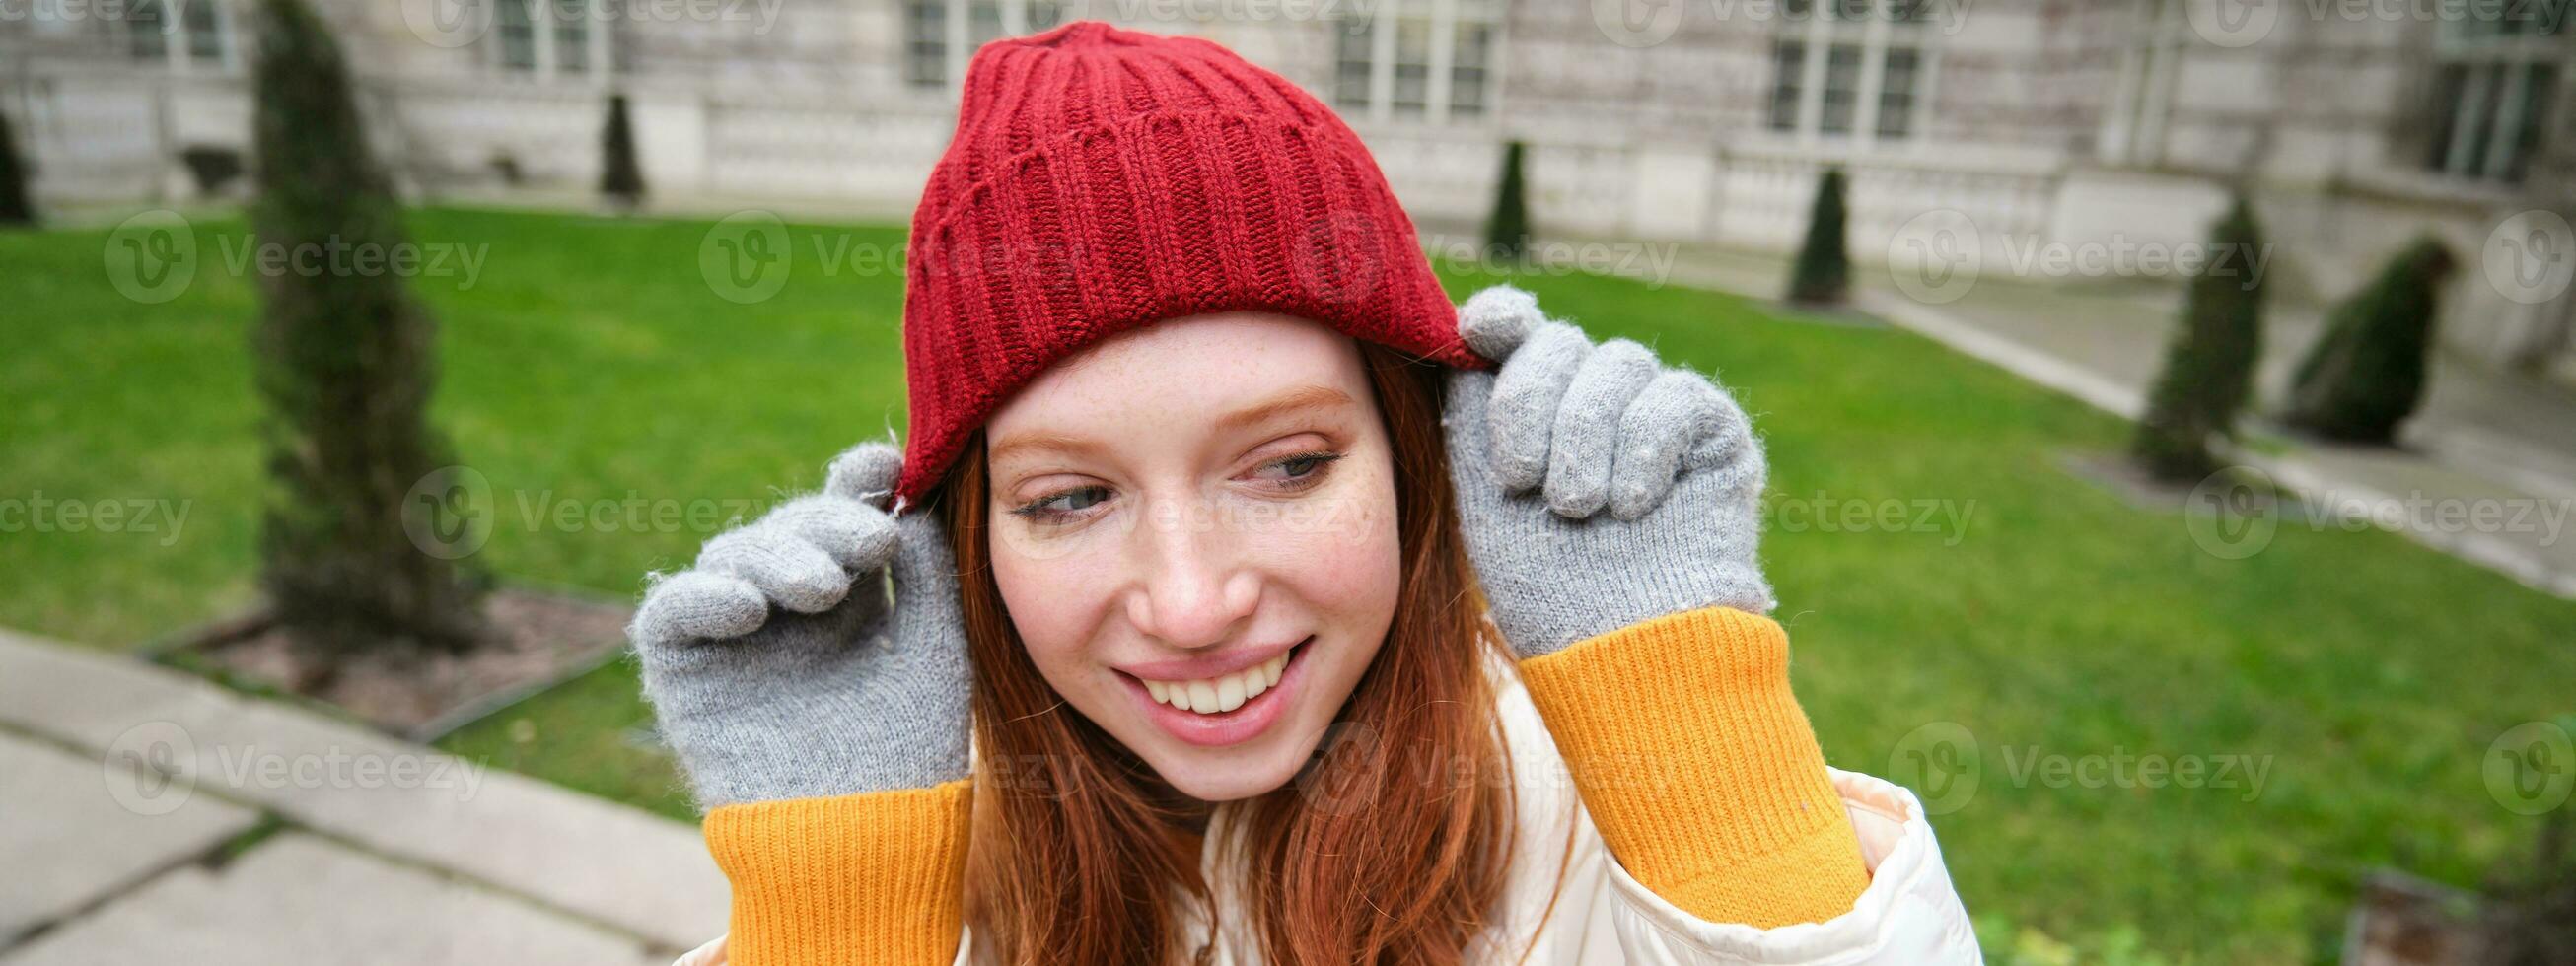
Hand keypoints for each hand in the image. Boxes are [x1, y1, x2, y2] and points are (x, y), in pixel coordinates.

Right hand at [629, 442, 970, 807]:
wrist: (863, 842)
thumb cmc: (910, 756)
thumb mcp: (936, 651)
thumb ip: (928, 573)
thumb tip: (911, 498)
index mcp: (851, 598)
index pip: (844, 519)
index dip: (859, 481)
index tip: (887, 463)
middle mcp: (788, 608)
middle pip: (791, 526)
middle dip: (829, 521)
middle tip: (870, 541)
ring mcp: (734, 635)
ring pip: (735, 554)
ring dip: (779, 557)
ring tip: (825, 589)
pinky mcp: (683, 670)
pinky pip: (672, 611)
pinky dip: (705, 596)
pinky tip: (751, 608)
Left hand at [1443, 285, 1773, 658]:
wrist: (1622, 651)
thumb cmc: (1546, 586)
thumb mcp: (1485, 495)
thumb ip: (1473, 412)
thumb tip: (1467, 325)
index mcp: (1537, 407)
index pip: (1518, 329)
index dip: (1501, 318)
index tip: (1478, 330)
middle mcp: (1595, 397)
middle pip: (1559, 340)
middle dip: (1531, 403)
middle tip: (1525, 481)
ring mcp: (1657, 408)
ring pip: (1617, 363)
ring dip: (1583, 438)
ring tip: (1577, 510)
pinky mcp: (1714, 430)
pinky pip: (1674, 398)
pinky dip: (1642, 450)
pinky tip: (1632, 508)